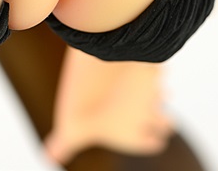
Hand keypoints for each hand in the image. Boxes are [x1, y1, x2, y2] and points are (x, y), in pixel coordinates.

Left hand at [44, 61, 173, 163]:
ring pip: (166, 95)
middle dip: (161, 120)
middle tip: (150, 115)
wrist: (98, 60)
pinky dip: (153, 67)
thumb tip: (49, 157)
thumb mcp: (70, 126)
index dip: (150, 139)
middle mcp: (149, 115)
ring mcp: (153, 90)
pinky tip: (141, 64)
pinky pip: (160, 68)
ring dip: (157, 93)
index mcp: (133, 135)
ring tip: (144, 89)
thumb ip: (63, 144)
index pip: (154, 143)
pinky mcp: (154, 66)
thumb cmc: (84, 98)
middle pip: (168, 124)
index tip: (147, 136)